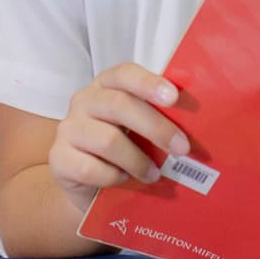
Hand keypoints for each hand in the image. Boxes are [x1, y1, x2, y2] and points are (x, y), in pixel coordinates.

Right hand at [49, 63, 190, 216]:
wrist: (86, 184)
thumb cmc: (122, 149)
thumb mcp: (139, 128)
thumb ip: (158, 118)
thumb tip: (201, 125)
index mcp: (107, 85)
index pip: (125, 73)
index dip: (149, 83)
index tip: (174, 97)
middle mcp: (83, 100)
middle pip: (120, 105)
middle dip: (156, 127)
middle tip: (182, 148)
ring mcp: (68, 129)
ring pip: (108, 141)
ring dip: (138, 160)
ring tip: (153, 175)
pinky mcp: (58, 158)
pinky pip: (90, 168)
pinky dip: (113, 177)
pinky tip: (122, 180)